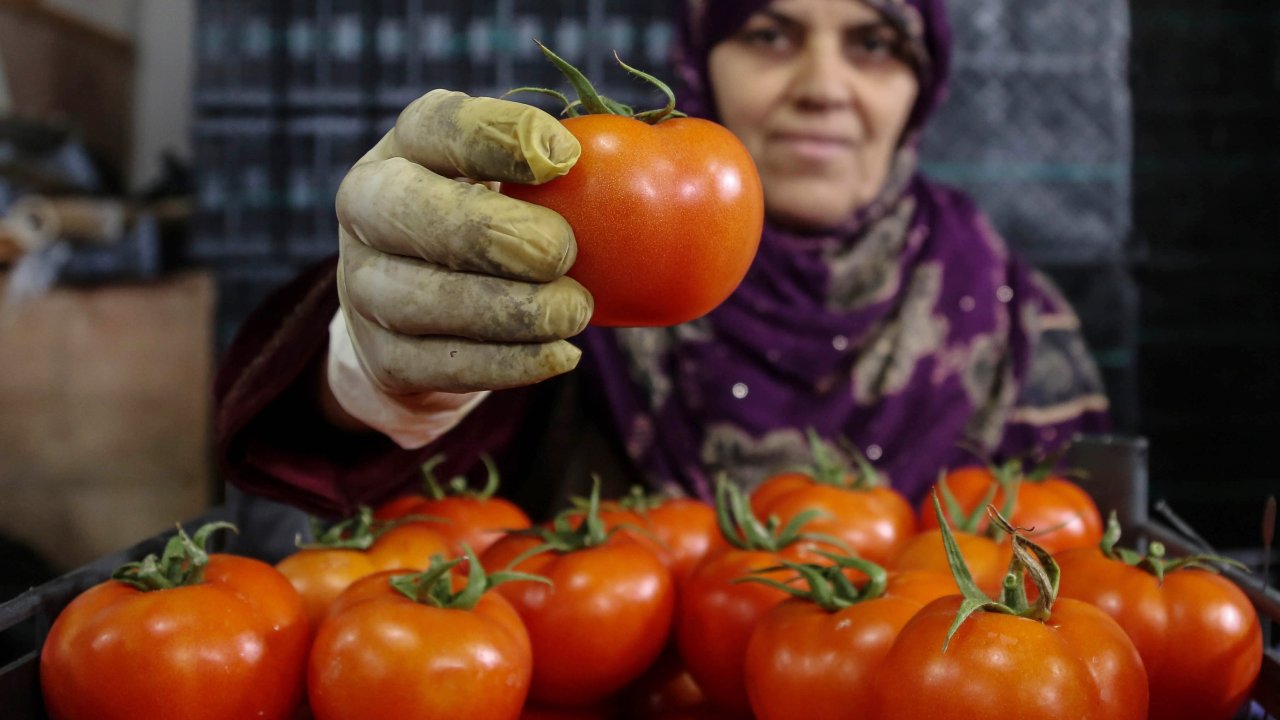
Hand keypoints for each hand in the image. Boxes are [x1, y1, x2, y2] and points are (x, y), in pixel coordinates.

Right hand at [334, 89, 592, 395]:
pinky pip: (445, 365)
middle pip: (415, 212)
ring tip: (574, 311)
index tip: (566, 156)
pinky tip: (561, 355)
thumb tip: (656, 161)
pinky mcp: (384, 356)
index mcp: (409, 146)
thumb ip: (563, 169)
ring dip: (509, 310)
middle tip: (561, 252)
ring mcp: (365, 285)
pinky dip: (509, 364)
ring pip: (424, 300)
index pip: (439, 126)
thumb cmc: (498, 223)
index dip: (500, 138)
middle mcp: (370, 207)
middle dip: (494, 233)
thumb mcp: (517, 181)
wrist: (423, 313)